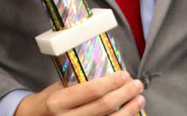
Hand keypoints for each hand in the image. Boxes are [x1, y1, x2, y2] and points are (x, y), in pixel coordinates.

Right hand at [16, 71, 144, 115]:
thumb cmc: (46, 104)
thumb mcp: (57, 89)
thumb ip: (78, 83)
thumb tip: (108, 75)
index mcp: (58, 103)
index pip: (92, 90)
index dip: (112, 82)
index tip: (124, 74)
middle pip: (104, 106)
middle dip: (125, 94)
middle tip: (136, 84)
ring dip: (129, 110)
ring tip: (139, 99)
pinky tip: (131, 115)